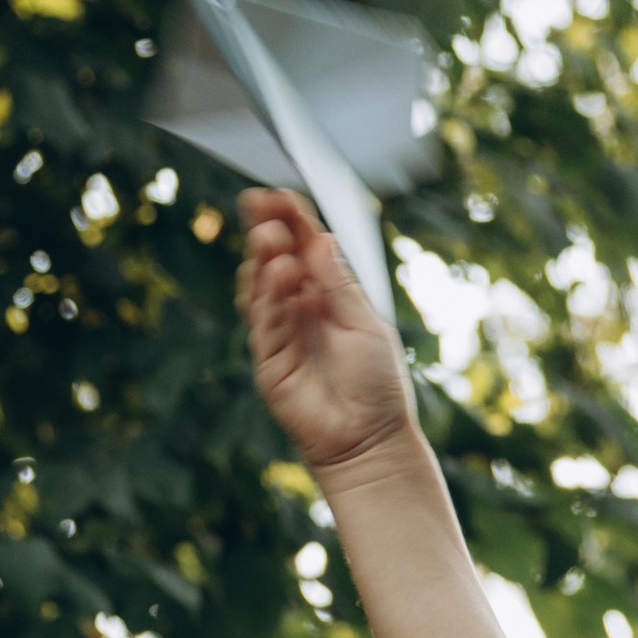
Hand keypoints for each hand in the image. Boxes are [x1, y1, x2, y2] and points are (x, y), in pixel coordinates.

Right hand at [236, 186, 416, 475]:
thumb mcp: (366, 326)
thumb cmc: (378, 386)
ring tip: (272, 241)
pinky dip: (268, 295)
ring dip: (263, 260)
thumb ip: (339, 286)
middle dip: (266, 230)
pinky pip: (263, 321)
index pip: (303, 245)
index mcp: (330, 293)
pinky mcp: (269, 360)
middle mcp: (302, 307)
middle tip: (263, 212)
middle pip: (274, 258)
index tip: (274, 196)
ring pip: (260, 286)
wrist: (369, 441)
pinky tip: (279, 275)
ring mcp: (282, 332)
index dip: (288, 219)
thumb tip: (321, 241)